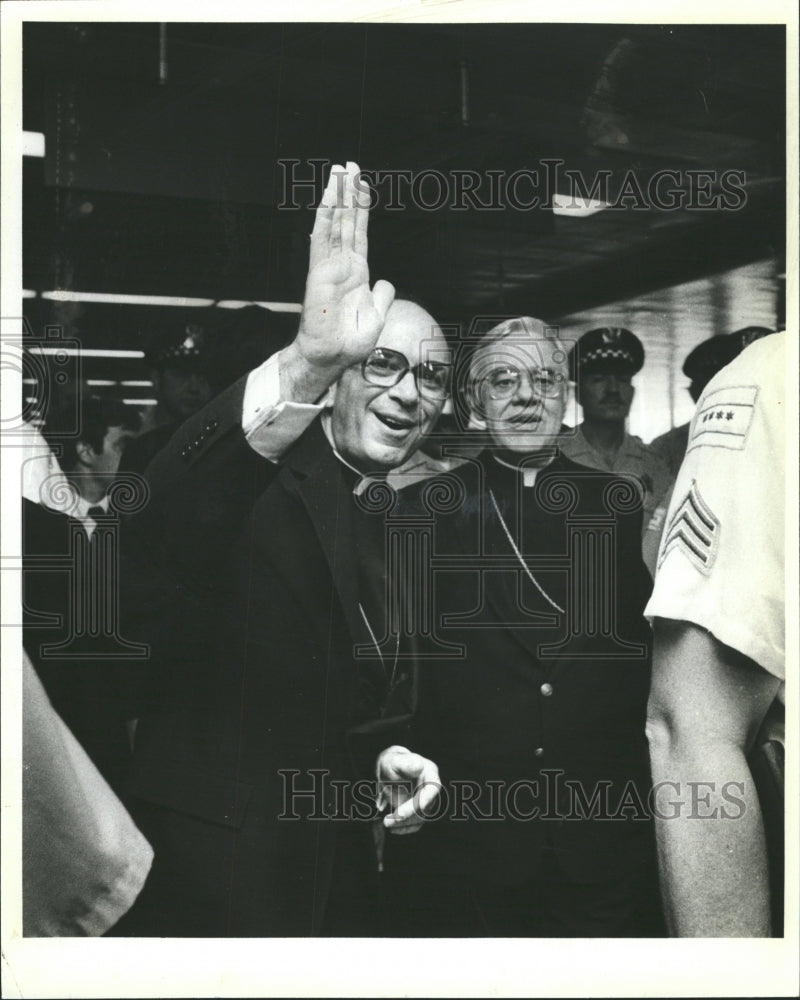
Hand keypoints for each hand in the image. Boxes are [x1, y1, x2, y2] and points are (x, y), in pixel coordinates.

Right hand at [287, 161, 394, 383]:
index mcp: (356, 272)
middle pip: (346, 221)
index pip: (359, 233)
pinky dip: (326, 216)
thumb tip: (385, 283)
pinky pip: (322, 239)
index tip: (363, 185)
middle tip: (350, 165)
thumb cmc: (350, 341)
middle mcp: (342, 264)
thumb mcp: (377, 316)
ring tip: (341, 170)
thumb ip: (383, 296)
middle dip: (348, 193)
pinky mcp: (319, 272)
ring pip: (334, 223)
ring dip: (337, 196)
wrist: (332, 355)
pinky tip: (330, 196)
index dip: (361, 209)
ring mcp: (329, 266)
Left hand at [376, 745, 440, 834]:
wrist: (388, 772)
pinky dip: (405, 828)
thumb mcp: (394, 760)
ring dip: (404, 823)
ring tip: (386, 822)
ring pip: (420, 818)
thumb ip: (405, 763)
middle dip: (407, 816)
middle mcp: (431, 788)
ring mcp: (426, 801)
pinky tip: (393, 829)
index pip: (432, 789)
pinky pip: (416, 823)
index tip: (415, 808)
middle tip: (388, 821)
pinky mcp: (418, 811)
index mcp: (429, 773)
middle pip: (425, 807)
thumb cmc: (392, 763)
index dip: (426, 800)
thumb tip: (419, 766)